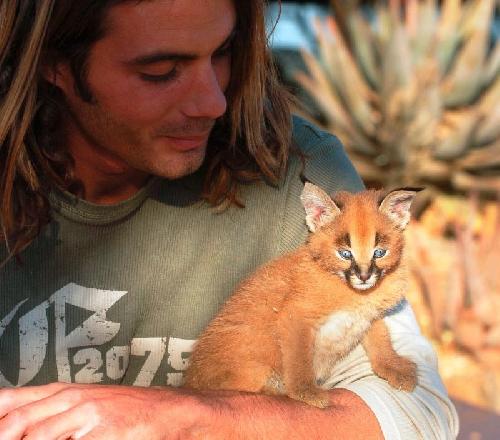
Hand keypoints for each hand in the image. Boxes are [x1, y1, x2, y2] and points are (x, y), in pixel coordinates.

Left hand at [0, 382, 213, 439]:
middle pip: (19, 420)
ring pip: (39, 434)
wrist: (167, 410)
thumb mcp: (87, 403)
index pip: (12, 400)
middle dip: (5, 434)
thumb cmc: (126, 409)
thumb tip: (21, 425)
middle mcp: (72, 398)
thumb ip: (54, 412)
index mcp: (63, 392)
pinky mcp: (104, 432)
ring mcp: (88, 414)